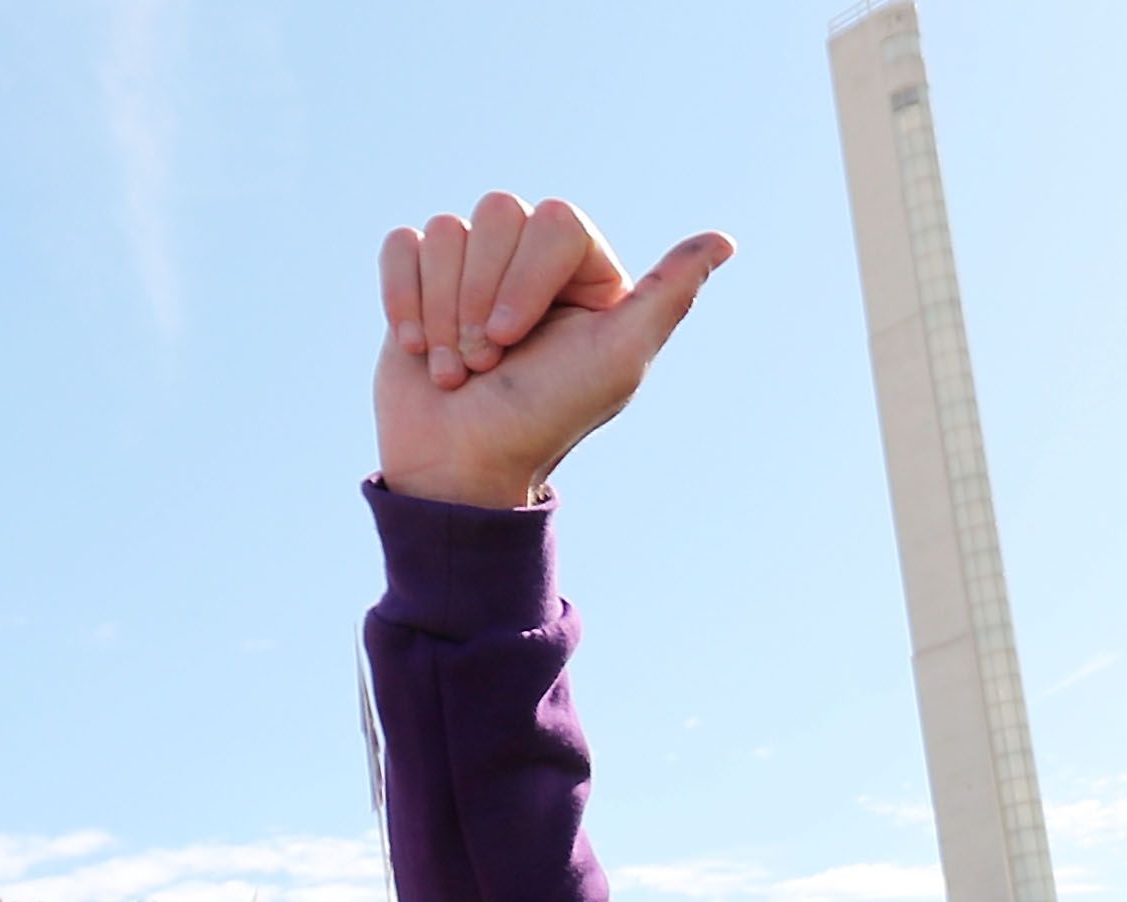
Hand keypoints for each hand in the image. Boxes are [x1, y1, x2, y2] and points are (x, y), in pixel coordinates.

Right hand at [373, 193, 732, 509]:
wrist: (463, 465)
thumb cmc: (546, 417)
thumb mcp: (618, 359)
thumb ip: (669, 296)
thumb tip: (724, 241)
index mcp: (585, 272)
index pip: (555, 221)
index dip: (525, 278)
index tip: (513, 340)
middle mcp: (530, 260)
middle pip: (497, 212)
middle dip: (479, 297)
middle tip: (486, 361)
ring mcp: (472, 267)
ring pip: (445, 230)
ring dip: (441, 312)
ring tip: (456, 367)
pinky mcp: (419, 279)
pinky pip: (403, 246)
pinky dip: (402, 299)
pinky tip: (415, 348)